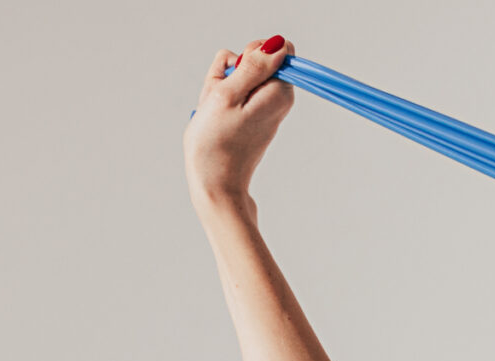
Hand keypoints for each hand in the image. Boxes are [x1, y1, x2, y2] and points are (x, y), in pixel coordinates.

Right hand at [184, 36, 295, 206]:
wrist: (215, 183)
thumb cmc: (216, 143)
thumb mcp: (228, 94)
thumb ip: (254, 65)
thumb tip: (280, 44)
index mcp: (281, 92)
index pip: (276, 50)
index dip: (250, 56)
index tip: (236, 75)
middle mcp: (279, 99)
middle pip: (252, 63)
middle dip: (229, 73)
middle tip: (219, 98)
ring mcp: (265, 108)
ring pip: (237, 78)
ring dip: (220, 88)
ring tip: (214, 112)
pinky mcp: (253, 116)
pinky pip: (233, 94)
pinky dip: (219, 100)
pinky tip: (213, 117)